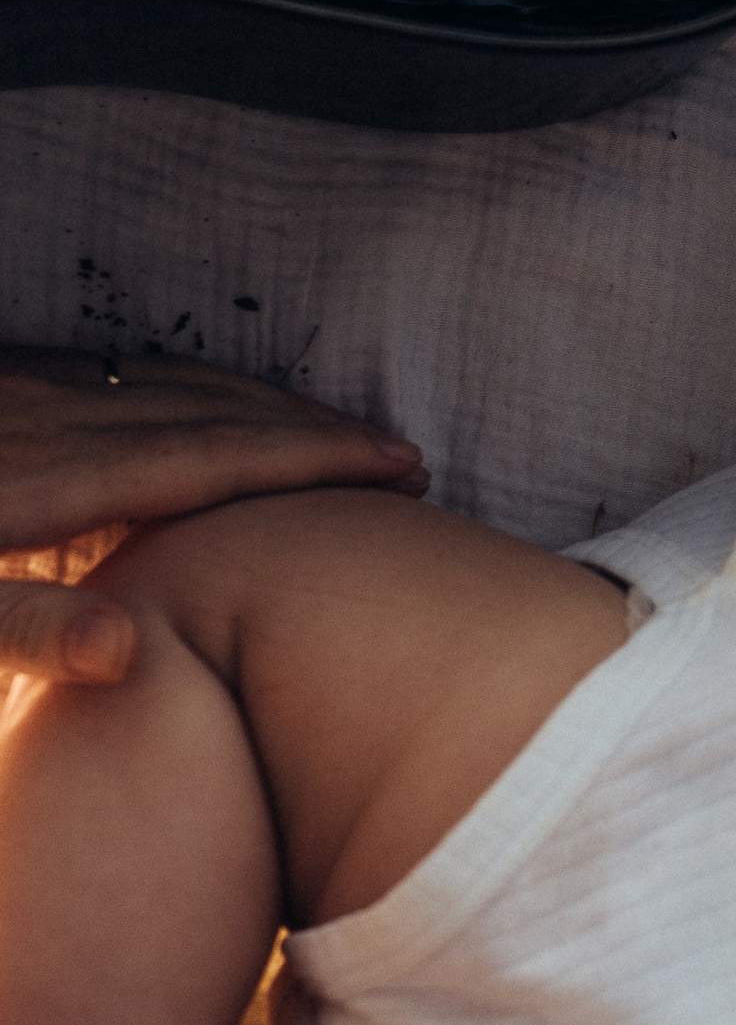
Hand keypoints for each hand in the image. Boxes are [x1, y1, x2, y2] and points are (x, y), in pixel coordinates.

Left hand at [0, 351, 424, 686]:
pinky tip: (225, 409)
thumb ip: (25, 630)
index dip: (315, 459)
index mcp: (50, 480)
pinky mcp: (16, 380)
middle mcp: (59, 416)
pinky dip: (209, 390)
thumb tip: (126, 651)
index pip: (215, 455)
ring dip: (274, 406)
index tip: (400, 465)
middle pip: (218, 410)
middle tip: (407, 459)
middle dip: (319, 431)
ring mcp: (37, 388)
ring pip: (184, 383)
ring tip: (345, 436)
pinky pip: (139, 373)